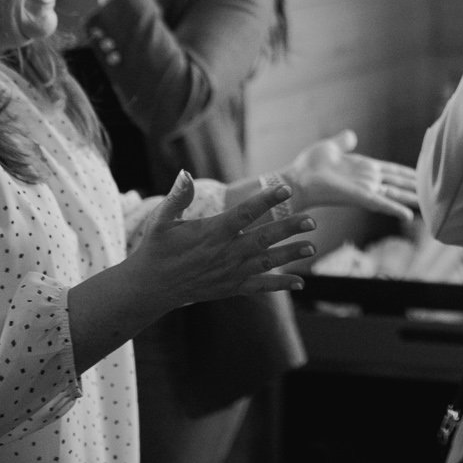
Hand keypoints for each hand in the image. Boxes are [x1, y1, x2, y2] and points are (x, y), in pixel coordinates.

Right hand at [128, 174, 315, 307]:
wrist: (151, 287)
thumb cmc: (157, 249)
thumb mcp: (161, 220)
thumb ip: (177, 197)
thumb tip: (185, 173)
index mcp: (212, 233)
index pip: (244, 213)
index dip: (266, 200)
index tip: (285, 188)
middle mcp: (225, 253)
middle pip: (263, 239)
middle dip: (289, 229)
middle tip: (311, 221)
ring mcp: (230, 273)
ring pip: (266, 262)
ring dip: (290, 254)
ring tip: (312, 247)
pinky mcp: (231, 288)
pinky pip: (260, 287)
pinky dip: (280, 285)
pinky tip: (300, 282)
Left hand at [282, 130, 420, 219]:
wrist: (298, 179)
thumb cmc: (310, 165)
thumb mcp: (331, 147)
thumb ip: (343, 142)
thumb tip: (351, 135)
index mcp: (363, 168)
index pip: (390, 170)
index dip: (406, 173)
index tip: (421, 174)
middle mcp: (368, 180)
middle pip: (397, 184)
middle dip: (414, 187)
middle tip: (432, 192)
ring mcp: (365, 189)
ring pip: (394, 195)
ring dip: (410, 199)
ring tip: (427, 205)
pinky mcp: (360, 197)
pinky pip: (381, 203)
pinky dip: (395, 209)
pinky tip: (409, 216)